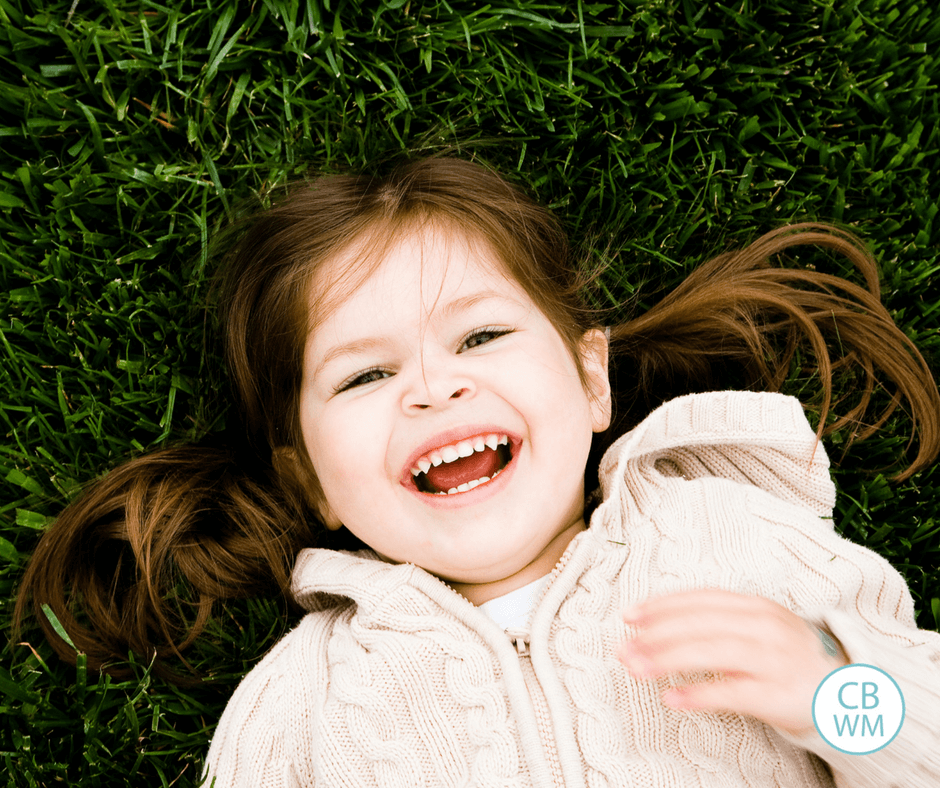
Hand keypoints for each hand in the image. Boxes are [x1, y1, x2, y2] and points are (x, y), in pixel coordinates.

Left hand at [618, 589, 847, 735]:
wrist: (848, 694)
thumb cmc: (786, 658)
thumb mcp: (757, 628)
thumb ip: (716, 623)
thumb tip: (655, 627)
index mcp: (755, 606)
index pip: (700, 599)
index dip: (662, 605)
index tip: (629, 616)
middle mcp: (765, 626)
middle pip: (701, 623)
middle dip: (656, 634)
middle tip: (623, 647)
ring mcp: (774, 659)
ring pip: (713, 652)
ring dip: (668, 659)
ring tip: (636, 668)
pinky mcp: (780, 695)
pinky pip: (733, 692)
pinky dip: (699, 694)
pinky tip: (671, 698)